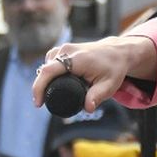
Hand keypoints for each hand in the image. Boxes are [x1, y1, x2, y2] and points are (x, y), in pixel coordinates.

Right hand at [32, 36, 156, 113]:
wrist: (117, 52)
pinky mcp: (64, 49)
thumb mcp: (109, 85)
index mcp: (77, 59)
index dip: (39, 87)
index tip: (38, 103)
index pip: (49, 71)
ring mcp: (65, 48)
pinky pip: (50, 62)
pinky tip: (53, 83)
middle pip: (45, 70)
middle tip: (42, 103)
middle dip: (40, 88)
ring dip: (45, 80)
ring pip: (46, 66)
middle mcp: (68, 51)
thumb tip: (87, 109)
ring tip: (50, 94)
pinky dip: (49, 73)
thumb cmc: (113, 69)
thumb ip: (97, 96)